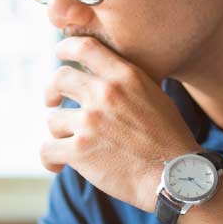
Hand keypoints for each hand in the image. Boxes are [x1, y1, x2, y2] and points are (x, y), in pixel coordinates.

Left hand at [42, 37, 200, 212]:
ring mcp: (90, 122)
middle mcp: (105, 94)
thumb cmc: (169, 140)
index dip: (65, 48)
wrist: (175, 177)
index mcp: (126, 77)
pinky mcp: (79, 151)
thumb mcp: (155, 97)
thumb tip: (103, 77)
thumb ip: (127, 84)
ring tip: (70, 145)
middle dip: (51, 91)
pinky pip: (47, 150)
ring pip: (53, 120)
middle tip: (52, 102)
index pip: (85, 47)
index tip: (59, 54)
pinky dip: (49, 159)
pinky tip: (57, 165)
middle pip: (59, 79)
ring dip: (59, 132)